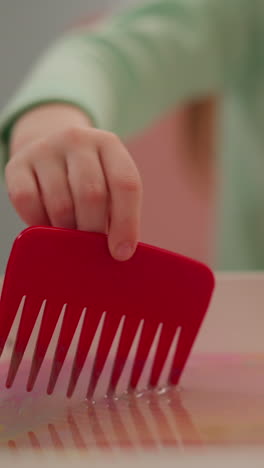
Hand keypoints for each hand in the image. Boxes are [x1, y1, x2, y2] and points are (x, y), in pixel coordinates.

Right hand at [5, 104, 141, 260]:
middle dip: (93, 230)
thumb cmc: (89, 180)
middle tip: (90, 246)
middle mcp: (77, 139)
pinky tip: (47, 227)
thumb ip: (116, 212)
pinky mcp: (17, 164)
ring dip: (66, 231)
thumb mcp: (109, 184)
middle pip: (91, 195)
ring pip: (60, 204)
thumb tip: (118, 252)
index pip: (126, 184)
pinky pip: (27, 203)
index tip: (122, 253)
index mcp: (108, 144)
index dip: (126, 223)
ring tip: (70, 237)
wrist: (51, 151)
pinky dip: (39, 223)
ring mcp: (45, 149)